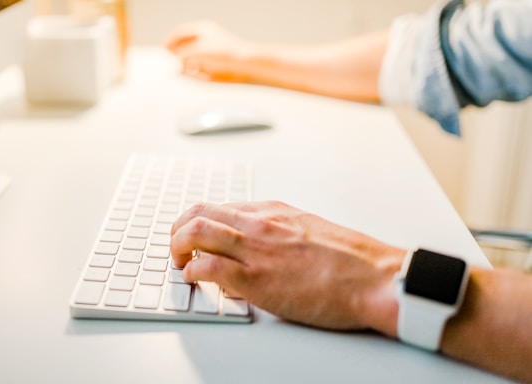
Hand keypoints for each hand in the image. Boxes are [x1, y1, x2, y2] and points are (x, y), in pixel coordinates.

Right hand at [164, 20, 255, 81]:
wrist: (246, 65)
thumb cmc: (225, 54)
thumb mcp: (197, 52)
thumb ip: (180, 55)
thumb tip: (173, 60)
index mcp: (202, 29)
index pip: (178, 33)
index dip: (169, 43)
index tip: (164, 54)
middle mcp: (205, 39)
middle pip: (183, 47)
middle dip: (178, 58)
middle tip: (175, 65)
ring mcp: (210, 52)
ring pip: (190, 61)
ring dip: (188, 67)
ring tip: (192, 72)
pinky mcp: (215, 65)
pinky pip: (199, 71)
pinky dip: (198, 75)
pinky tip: (203, 77)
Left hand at [170, 201, 403, 334]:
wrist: (376, 278)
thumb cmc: (351, 260)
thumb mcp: (310, 231)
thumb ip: (279, 234)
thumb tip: (256, 248)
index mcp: (272, 211)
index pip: (219, 207)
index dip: (197, 221)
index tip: (193, 234)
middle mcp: (259, 223)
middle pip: (199, 213)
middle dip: (178, 229)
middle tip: (176, 246)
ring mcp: (256, 249)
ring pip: (195, 232)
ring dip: (177, 247)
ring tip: (178, 261)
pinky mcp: (256, 278)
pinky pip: (206, 268)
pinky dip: (191, 272)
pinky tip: (195, 280)